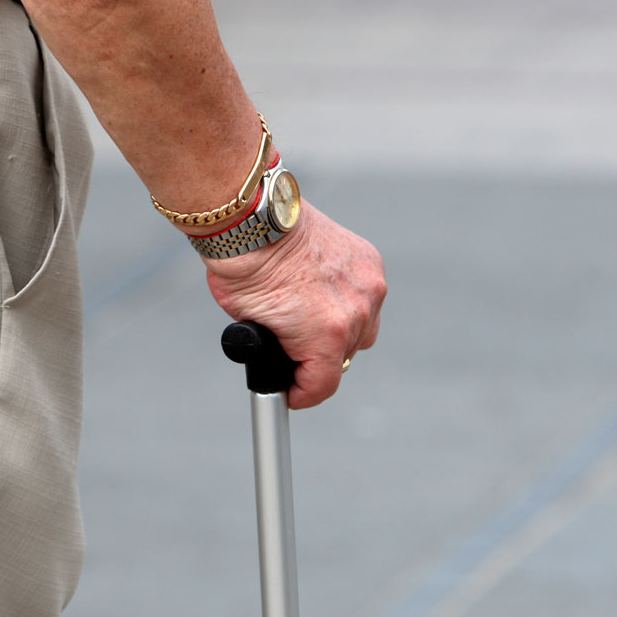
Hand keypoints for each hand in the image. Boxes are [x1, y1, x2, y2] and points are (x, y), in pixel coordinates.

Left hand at [201, 200, 385, 408]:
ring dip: (339, 332)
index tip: (291, 393)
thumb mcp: (248, 327)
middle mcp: (356, 312)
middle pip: (343, 359)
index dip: (303, 395)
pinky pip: (367, 299)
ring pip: (362, 331)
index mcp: (326, 334)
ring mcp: (368, 285)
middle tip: (292, 350)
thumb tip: (281, 359)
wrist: (255, 221)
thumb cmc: (246, 270)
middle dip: (316, 360)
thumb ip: (275, 350)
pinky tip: (322, 294)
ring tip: (308, 320)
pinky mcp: (371, 263)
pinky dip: (349, 302)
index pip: (323, 386)